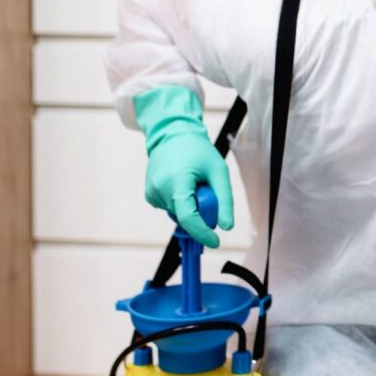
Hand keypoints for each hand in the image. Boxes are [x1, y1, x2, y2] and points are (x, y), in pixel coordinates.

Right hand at [134, 87, 233, 247]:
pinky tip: (181, 183)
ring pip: (179, 214)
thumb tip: (226, 226)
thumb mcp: (219, 171)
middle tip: (206, 188)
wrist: (172, 135)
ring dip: (191, 205)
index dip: (202, 233)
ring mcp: (152, 193)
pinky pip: (172, 208)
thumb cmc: (198, 151)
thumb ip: (224, 200)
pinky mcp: (149, 195)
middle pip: (186, 216)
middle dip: (202, 211)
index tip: (216, 241)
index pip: (188, 217)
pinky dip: (181, 202)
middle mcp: (159, 189)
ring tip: (192, 181)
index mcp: (177, 182)